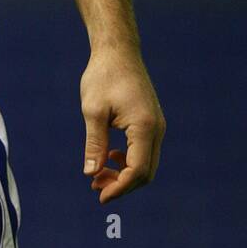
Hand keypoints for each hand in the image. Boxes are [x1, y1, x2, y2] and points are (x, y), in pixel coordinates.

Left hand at [79, 44, 164, 202]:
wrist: (117, 51)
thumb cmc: (103, 76)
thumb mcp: (93, 111)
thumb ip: (94, 144)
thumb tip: (91, 173)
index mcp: (144, 127)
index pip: (137, 170)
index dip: (119, 187)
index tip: (100, 196)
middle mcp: (156, 129)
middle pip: (146, 172)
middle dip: (122, 184)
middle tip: (95, 187)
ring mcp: (156, 125)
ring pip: (147, 163)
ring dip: (125, 174)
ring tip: (98, 175)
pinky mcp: (151, 122)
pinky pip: (145, 151)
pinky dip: (129, 160)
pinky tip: (110, 157)